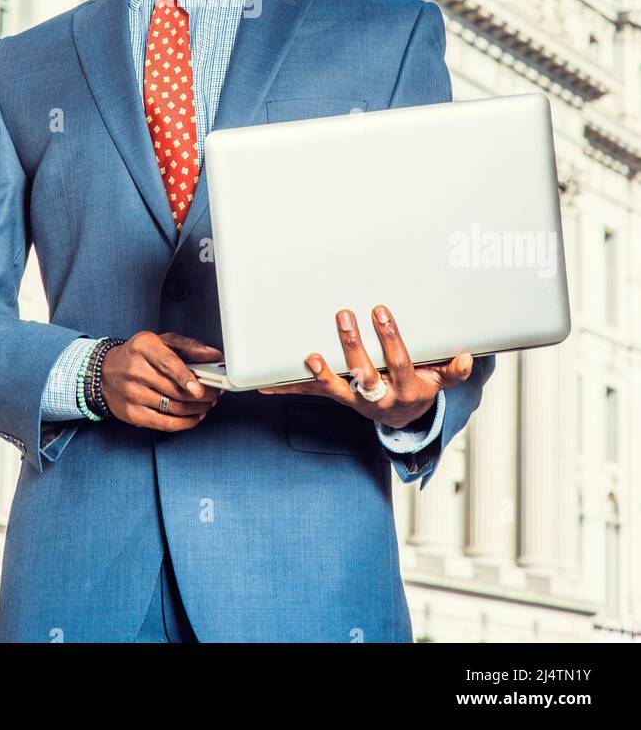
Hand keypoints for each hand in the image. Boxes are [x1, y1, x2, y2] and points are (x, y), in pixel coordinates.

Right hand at [102, 331, 224, 430]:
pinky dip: (184, 423)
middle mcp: (135, 370)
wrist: (104, 373)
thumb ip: (189, 347)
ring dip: (197, 409)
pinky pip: (164, 423)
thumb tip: (214, 355)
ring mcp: (132, 394)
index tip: (199, 388)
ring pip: (173, 407)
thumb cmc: (137, 355)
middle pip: (175, 389)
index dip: (186, 377)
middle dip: (202, 395)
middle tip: (215, 393)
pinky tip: (194, 417)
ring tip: (208, 404)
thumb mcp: (161, 341)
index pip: (168, 363)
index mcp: (143, 346)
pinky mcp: (132, 414)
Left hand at [257, 306, 473, 429]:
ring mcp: (354, 399)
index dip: (390, 338)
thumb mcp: (440, 382)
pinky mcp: (337, 397)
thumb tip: (467, 357)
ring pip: (336, 388)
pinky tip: (263, 384)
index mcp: (405, 388)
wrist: (403, 419)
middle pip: (364, 373)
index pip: (398, 361)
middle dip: (353, 346)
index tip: (380, 311)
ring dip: (321, 373)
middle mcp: (377, 397)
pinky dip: (287, 388)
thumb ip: (452, 371)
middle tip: (344, 315)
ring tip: (308, 356)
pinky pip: (311, 394)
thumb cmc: (420, 387)